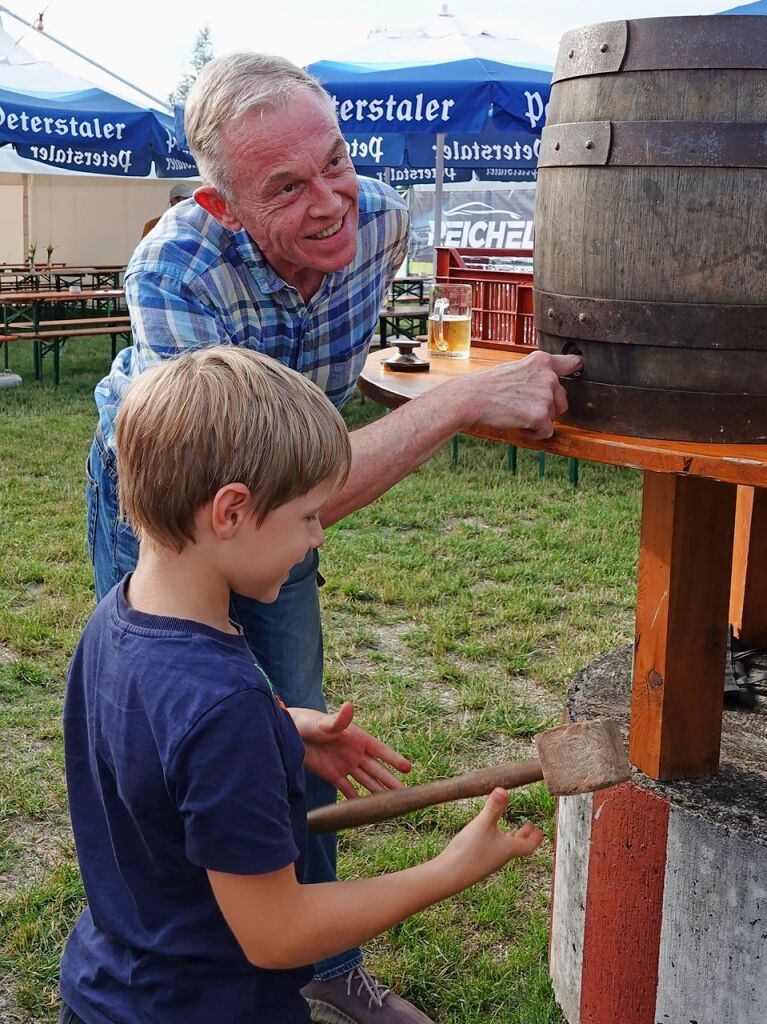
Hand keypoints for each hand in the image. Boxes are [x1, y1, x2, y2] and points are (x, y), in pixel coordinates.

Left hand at [289, 702, 411, 798]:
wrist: (289, 734)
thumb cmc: (308, 723)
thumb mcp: (324, 723)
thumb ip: (338, 719)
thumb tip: (349, 705)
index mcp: (356, 738)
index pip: (379, 751)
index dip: (393, 759)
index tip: (408, 768)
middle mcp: (354, 752)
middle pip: (376, 769)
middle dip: (390, 780)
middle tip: (405, 793)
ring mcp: (344, 764)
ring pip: (365, 780)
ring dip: (377, 790)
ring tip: (390, 803)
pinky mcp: (332, 775)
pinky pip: (347, 788)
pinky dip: (356, 798)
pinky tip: (365, 808)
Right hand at [439, 788, 543, 888]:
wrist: (450, 876)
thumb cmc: (469, 852)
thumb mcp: (482, 824)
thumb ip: (493, 808)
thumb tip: (504, 789)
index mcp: (508, 848)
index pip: (529, 845)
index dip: (536, 837)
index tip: (540, 830)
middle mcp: (501, 856)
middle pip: (518, 847)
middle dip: (524, 836)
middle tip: (529, 827)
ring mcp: (489, 861)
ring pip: (505, 850)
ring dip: (510, 839)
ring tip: (510, 831)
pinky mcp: (477, 863)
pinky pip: (492, 852)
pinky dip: (496, 843)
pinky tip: (486, 838)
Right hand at [454, 349, 581, 439]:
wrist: (472, 398)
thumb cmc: (487, 385)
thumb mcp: (516, 369)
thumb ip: (536, 374)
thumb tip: (551, 385)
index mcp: (542, 362)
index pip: (571, 363)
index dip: (575, 367)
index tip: (579, 366)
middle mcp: (549, 376)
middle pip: (562, 400)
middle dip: (546, 408)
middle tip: (521, 407)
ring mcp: (546, 396)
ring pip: (553, 417)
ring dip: (538, 421)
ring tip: (515, 415)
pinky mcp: (541, 415)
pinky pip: (546, 432)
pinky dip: (533, 434)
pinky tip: (517, 426)